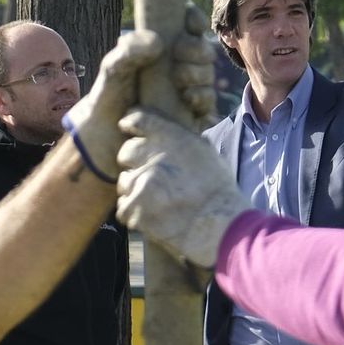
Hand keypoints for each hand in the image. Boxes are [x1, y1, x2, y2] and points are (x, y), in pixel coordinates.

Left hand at [64, 9, 215, 183]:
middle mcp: (178, 68)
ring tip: (179, 80)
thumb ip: (127, 51)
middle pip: (203, 51)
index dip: (195, 20)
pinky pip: (208, 103)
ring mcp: (187, 92)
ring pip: (208, 76)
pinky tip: (187, 99)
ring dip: (199, 73)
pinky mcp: (192, 117)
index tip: (189, 22)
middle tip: (178, 54)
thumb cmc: (108, 99)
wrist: (106, 139)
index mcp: (163, 49)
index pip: (188, 26)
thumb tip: (158, 43)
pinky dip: (202, 97)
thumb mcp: (112, 70)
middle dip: (196, 50)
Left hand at [117, 107, 250, 272]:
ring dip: (135, 189)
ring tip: (156, 201)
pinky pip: (123, 207)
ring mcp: (140, 183)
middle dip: (135, 163)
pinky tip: (152, 216)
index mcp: (169, 136)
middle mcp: (151, 155)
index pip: (137, 118)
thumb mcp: (206, 152)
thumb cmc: (218, 192)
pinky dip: (134, 213)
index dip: (130, 124)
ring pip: (124, 182)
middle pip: (126, 152)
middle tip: (151, 177)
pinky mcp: (134, 209)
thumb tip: (168, 133)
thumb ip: (181, 138)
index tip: (128, 128)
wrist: (219, 227)